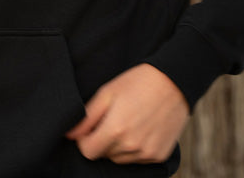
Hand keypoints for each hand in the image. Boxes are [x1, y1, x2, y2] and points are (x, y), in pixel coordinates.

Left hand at [65, 64, 189, 164]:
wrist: (174, 82)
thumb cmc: (138, 82)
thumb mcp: (108, 92)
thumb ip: (87, 116)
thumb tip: (70, 134)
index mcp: (116, 130)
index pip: (88, 151)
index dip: (85, 139)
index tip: (92, 126)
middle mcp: (131, 146)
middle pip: (105, 155)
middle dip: (103, 140)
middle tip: (114, 117)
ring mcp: (147, 154)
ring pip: (121, 159)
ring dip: (119, 146)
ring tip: (129, 121)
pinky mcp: (159, 156)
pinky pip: (138, 160)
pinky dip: (135, 149)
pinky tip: (141, 128)